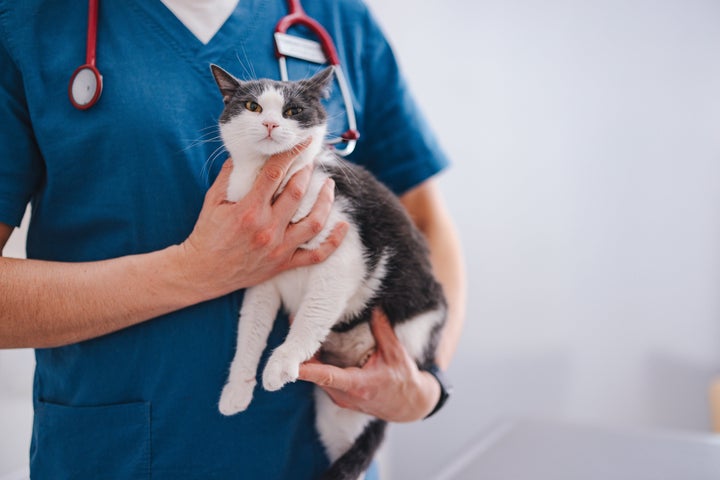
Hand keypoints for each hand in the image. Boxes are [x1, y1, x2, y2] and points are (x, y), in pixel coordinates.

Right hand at [178, 143, 347, 298]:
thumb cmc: (206, 234)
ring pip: (314, 222)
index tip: (302, 142)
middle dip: (307, 172)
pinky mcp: (284, 264)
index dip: (291, 154)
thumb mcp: (213, 200)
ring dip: (326, 201)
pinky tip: (343, 226)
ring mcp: (278, 249)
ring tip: (329, 186)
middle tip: (312, 161)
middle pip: (297, 193)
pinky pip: (316, 255)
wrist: (202, 272)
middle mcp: (267, 229)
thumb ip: (230, 175)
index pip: (275, 173)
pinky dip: (333, 241)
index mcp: (249, 210)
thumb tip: (245, 152)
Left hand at [298, 310, 440, 422]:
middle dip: (303, 353)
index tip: (290, 363)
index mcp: (359, 386)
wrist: (408, 407)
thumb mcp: (397, 354)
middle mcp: (345, 396)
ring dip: (309, 358)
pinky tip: (313, 347)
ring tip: (301, 332)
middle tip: (294, 325)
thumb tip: (375, 308)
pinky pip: (322, 380)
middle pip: (316, 374)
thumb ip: (384, 331)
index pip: (328, 377)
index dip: (308, 370)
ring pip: (317, 378)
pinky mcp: (339, 398)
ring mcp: (341, 399)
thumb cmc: (403, 380)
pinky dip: (317, 365)